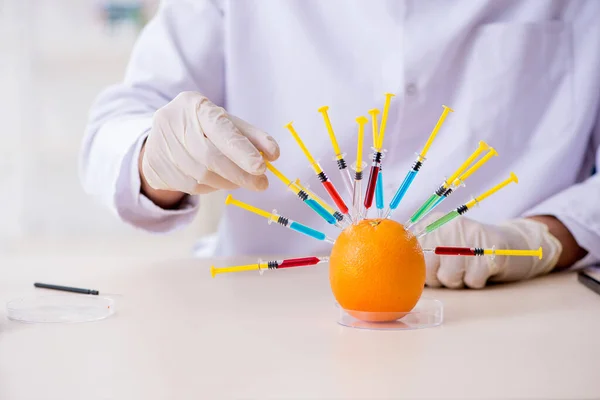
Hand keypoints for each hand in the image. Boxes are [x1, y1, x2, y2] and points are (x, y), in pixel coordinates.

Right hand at [140, 92, 279, 204]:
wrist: (162, 136)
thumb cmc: (203, 127)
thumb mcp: (227, 123)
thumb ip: (252, 136)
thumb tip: (274, 154)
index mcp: (194, 104)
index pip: (220, 129)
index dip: (242, 150)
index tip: (262, 166)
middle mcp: (173, 122)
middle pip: (210, 157)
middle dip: (240, 173)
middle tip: (261, 183)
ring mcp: (162, 146)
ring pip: (202, 175)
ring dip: (229, 182)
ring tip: (242, 181)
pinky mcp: (157, 168)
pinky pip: (192, 186)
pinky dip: (213, 187)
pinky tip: (220, 181)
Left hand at [415, 213, 561, 288]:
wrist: (512, 244)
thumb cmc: (466, 252)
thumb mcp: (441, 243)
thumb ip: (419, 253)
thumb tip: (394, 272)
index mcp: (432, 222)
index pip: (411, 250)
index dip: (418, 268)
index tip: (429, 269)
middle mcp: (448, 225)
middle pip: (427, 267)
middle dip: (437, 278)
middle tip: (452, 269)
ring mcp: (470, 236)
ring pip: (448, 277)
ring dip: (458, 281)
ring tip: (467, 269)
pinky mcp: (490, 251)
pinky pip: (472, 281)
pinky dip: (476, 282)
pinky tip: (482, 270)